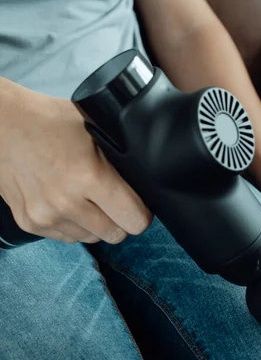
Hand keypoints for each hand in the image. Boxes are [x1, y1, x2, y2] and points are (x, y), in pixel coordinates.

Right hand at [0, 78, 151, 243]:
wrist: (0, 125)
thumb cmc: (49, 120)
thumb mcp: (94, 126)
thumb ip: (121, 153)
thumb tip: (147, 173)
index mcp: (88, 176)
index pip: (134, 220)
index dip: (142, 213)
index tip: (139, 204)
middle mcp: (66, 202)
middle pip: (116, 235)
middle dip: (121, 220)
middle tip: (115, 200)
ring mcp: (45, 216)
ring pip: (92, 239)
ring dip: (97, 224)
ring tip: (87, 197)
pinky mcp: (30, 224)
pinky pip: (68, 238)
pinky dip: (73, 225)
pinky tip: (67, 201)